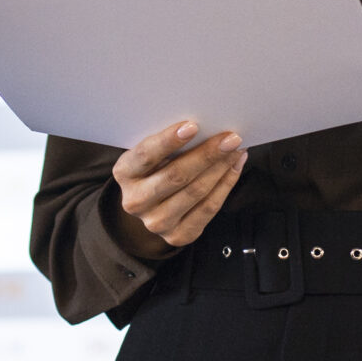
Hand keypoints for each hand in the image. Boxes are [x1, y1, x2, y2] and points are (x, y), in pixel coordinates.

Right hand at [110, 120, 245, 257]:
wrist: (151, 205)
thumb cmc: (155, 167)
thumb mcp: (152, 153)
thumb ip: (168, 142)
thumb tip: (206, 125)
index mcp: (124, 173)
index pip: (146, 155)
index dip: (169, 140)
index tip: (193, 126)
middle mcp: (136, 201)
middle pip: (176, 175)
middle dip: (207, 154)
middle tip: (230, 138)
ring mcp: (156, 222)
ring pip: (196, 192)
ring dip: (221, 168)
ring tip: (236, 149)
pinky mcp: (177, 235)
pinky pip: (208, 208)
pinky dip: (226, 184)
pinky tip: (234, 166)